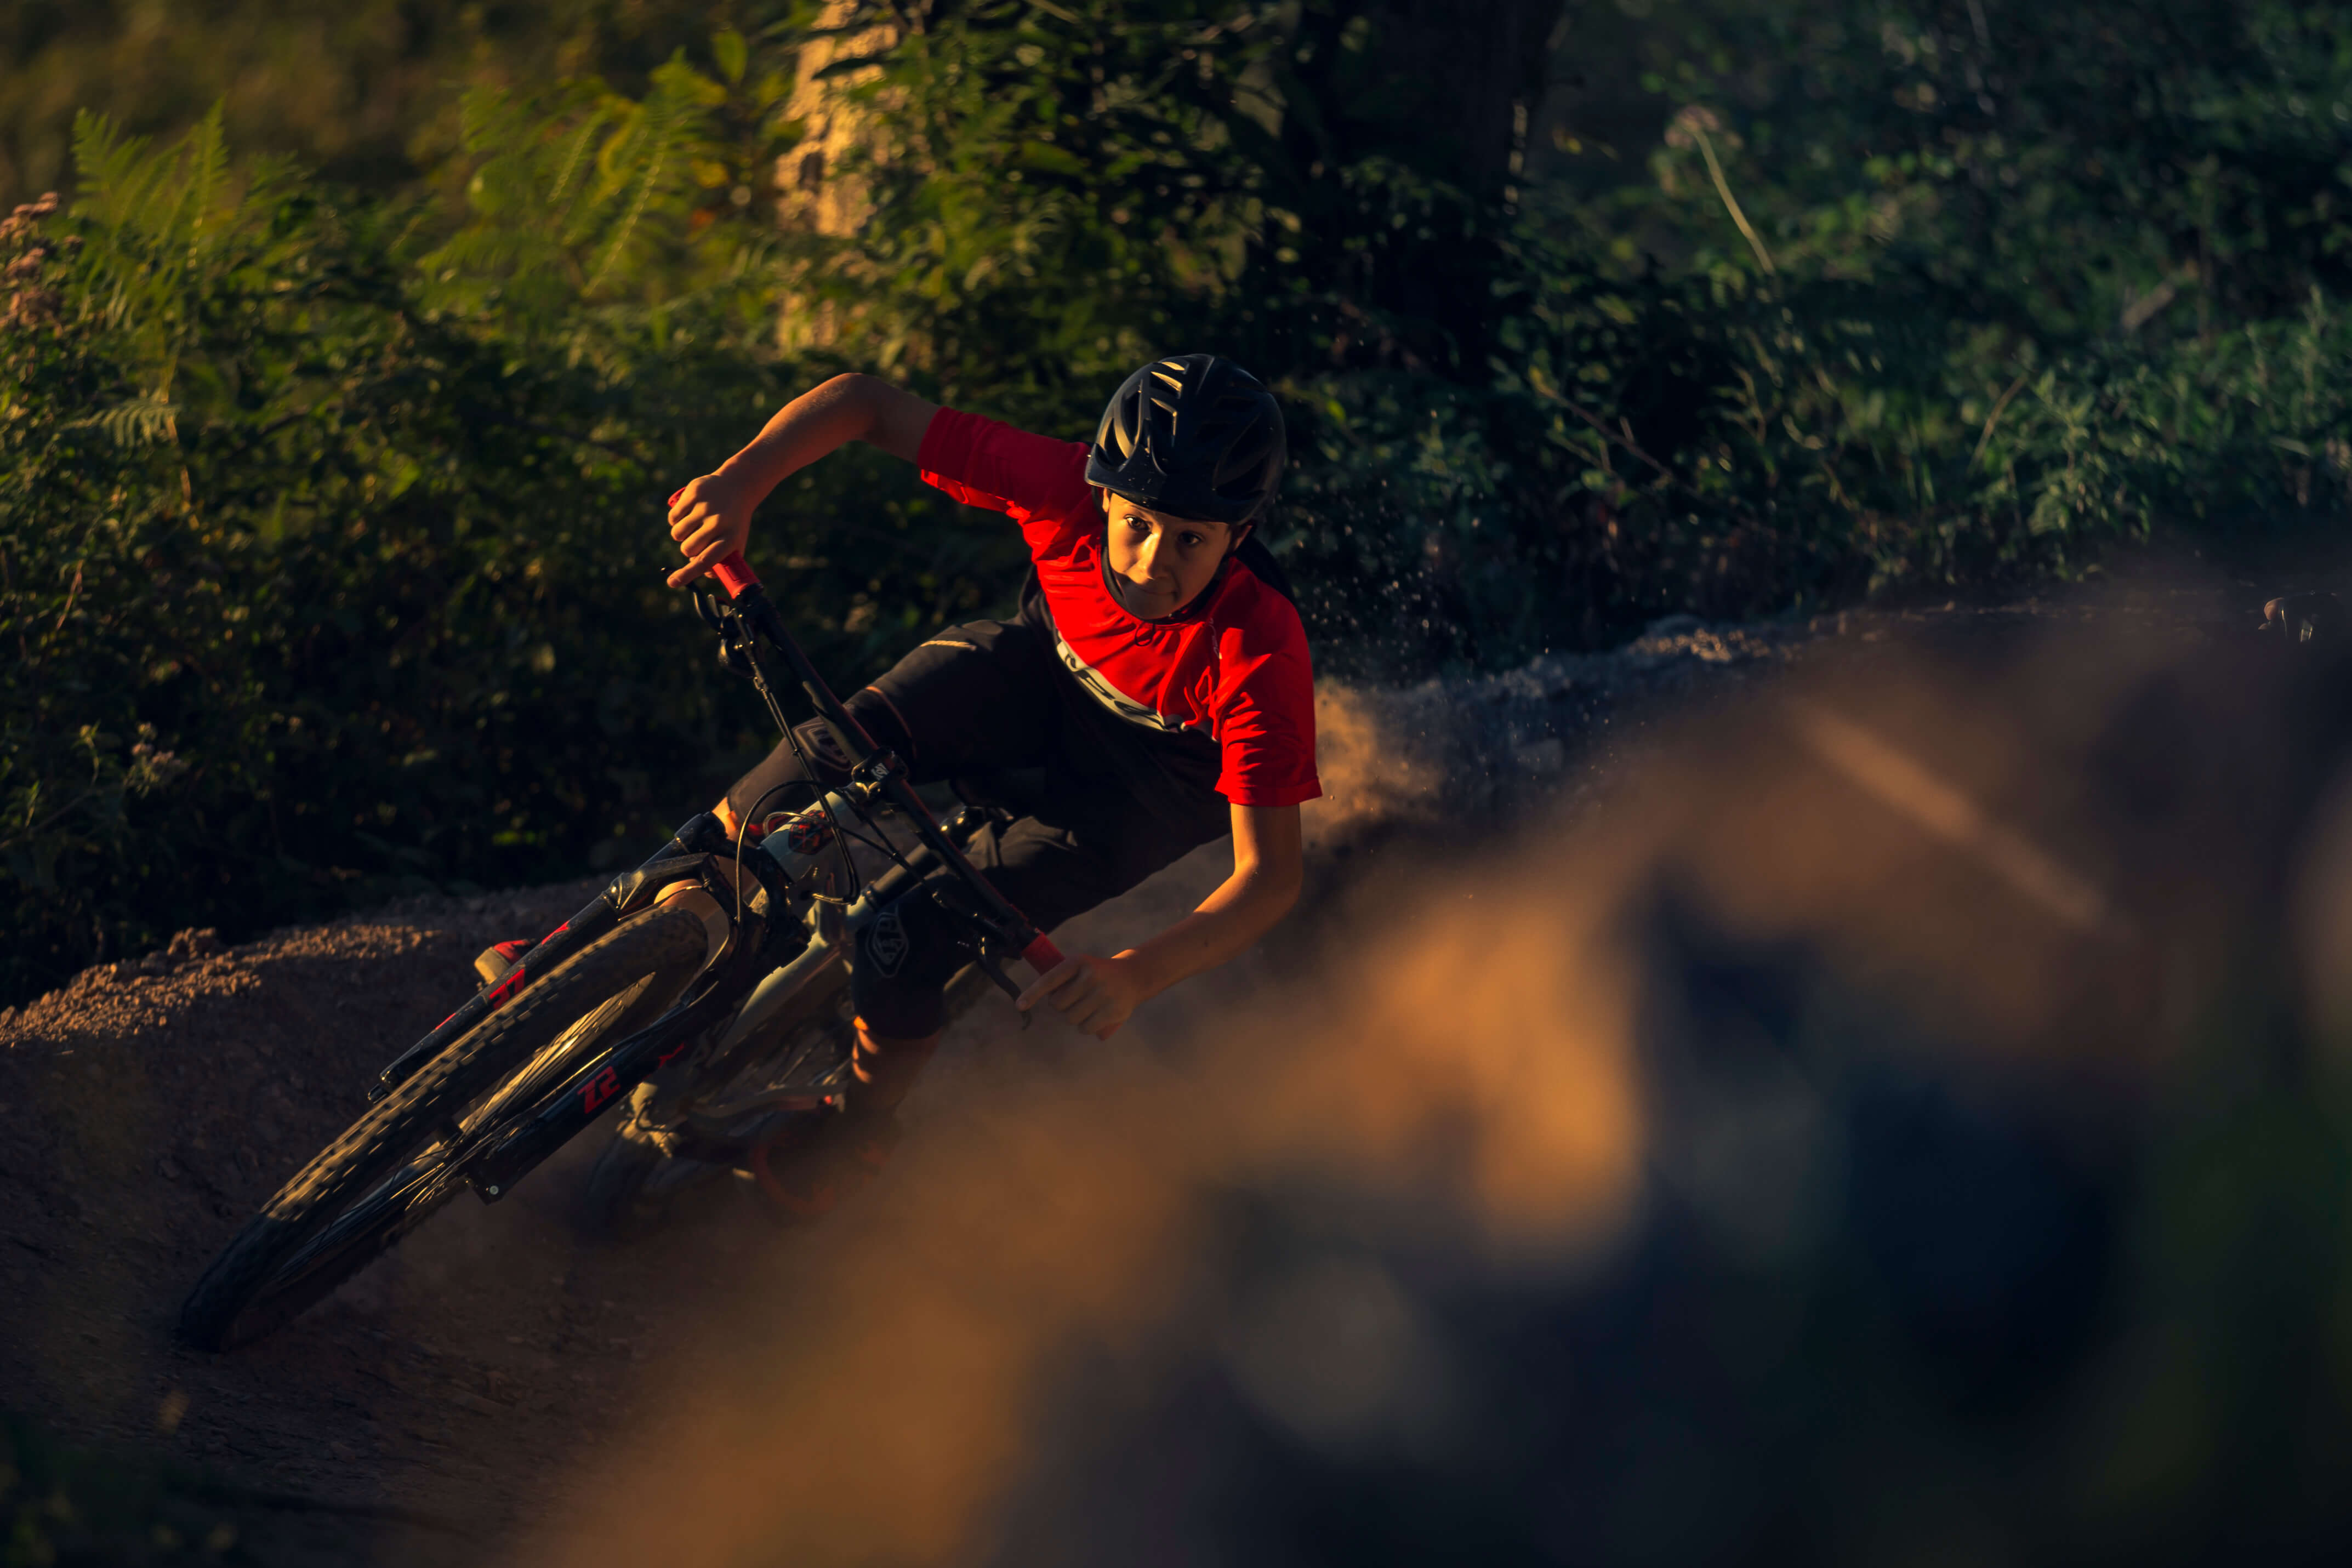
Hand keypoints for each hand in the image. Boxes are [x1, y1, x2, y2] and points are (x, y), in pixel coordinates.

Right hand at [665, 470, 759, 588]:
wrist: (737, 486)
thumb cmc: (734, 521)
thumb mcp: (735, 541)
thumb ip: (722, 560)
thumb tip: (705, 574)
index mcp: (731, 538)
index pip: (706, 560)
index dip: (688, 574)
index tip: (672, 583)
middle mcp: (719, 522)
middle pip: (687, 549)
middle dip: (688, 549)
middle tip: (698, 539)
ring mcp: (706, 506)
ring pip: (677, 534)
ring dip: (681, 535)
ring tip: (694, 526)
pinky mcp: (694, 493)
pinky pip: (673, 518)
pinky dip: (676, 520)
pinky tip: (688, 514)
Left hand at [1016, 952, 1151, 1040]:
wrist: (1133, 976)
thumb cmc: (1098, 974)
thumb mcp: (1081, 967)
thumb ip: (1061, 979)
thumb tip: (1033, 999)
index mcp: (1078, 962)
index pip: (1049, 980)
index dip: (1032, 993)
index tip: (1019, 1005)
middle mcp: (1090, 976)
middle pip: (1058, 1004)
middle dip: (1062, 1005)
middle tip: (1075, 999)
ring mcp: (1102, 994)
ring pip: (1070, 1018)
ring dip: (1074, 1017)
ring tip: (1088, 1007)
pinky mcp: (1112, 1011)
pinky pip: (1085, 1028)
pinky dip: (1086, 1027)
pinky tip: (1096, 1016)